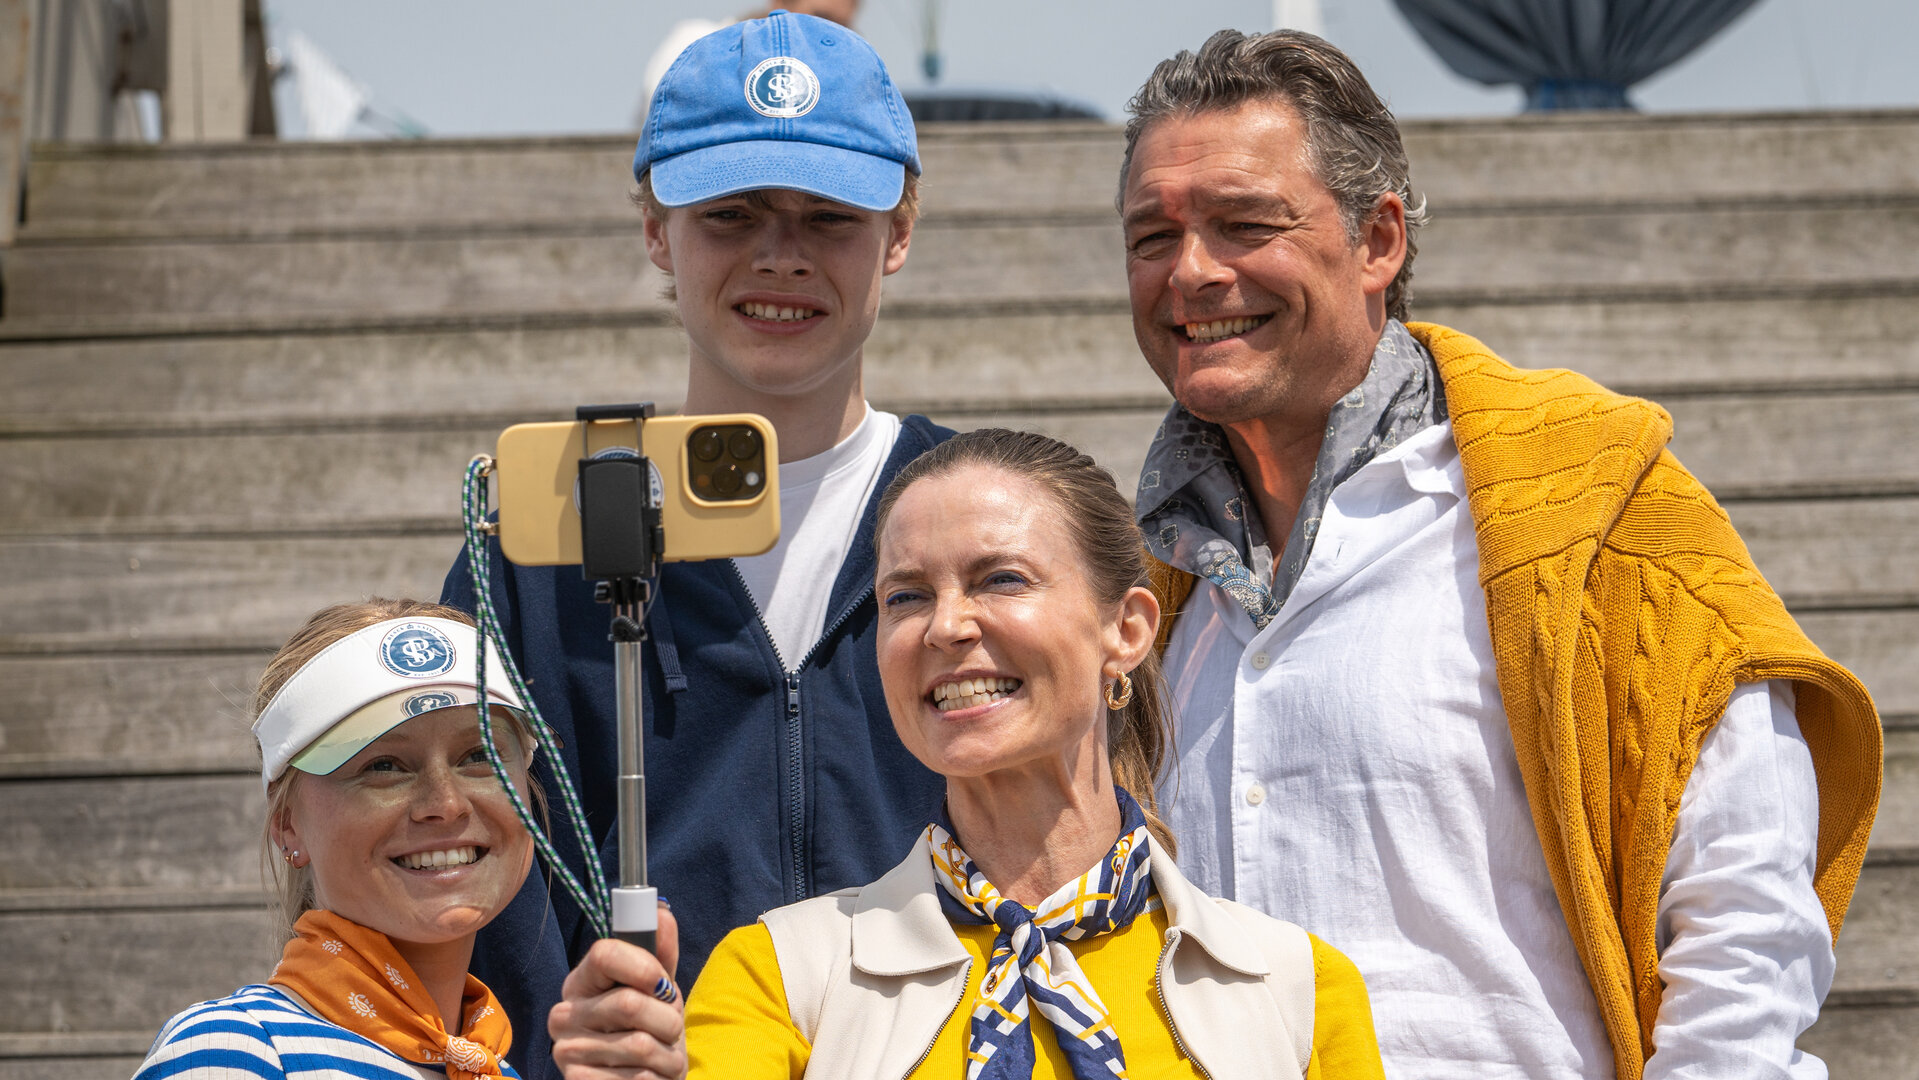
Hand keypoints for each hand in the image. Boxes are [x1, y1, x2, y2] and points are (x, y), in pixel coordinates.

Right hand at [550, 904, 685, 1079]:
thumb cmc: (652, 1032)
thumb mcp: (659, 993)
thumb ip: (660, 954)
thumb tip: (660, 910)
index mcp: (582, 982)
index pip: (604, 954)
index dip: (644, 967)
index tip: (662, 984)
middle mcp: (565, 1014)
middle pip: (630, 1003)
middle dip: (668, 1019)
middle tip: (671, 1030)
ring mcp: (567, 1052)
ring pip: (640, 1044)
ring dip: (669, 1054)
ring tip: (664, 1057)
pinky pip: (638, 1078)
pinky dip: (658, 1079)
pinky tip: (652, 1078)